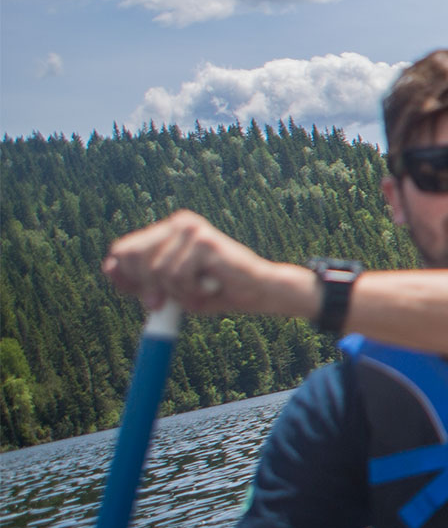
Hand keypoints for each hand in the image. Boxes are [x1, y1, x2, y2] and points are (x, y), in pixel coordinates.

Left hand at [102, 211, 313, 318]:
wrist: (258, 293)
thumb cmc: (216, 290)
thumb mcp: (171, 289)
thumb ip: (142, 279)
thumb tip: (108, 267)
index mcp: (168, 231)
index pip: (123, 250)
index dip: (124, 277)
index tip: (142, 297)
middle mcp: (178, 223)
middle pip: (131, 256)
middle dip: (145, 286)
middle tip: (161, 304)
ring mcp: (191, 229)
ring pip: (155, 270)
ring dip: (175, 293)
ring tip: (198, 293)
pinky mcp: (203, 241)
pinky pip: (176, 275)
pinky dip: (190, 291)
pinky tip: (209, 287)